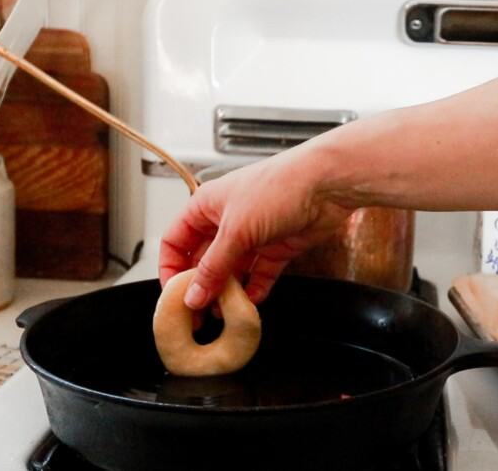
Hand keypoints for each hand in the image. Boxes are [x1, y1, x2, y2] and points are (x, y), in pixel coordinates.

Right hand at [159, 148, 353, 309]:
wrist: (326, 184)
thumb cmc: (280, 186)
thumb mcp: (235, 230)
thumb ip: (213, 267)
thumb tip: (194, 294)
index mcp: (207, 206)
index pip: (175, 240)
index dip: (170, 267)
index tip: (173, 294)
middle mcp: (228, 220)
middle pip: (203, 259)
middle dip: (199, 287)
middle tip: (196, 313)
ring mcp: (254, 234)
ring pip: (232, 270)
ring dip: (227, 291)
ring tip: (222, 313)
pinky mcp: (278, 247)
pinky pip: (260, 274)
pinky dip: (255, 289)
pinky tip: (251, 302)